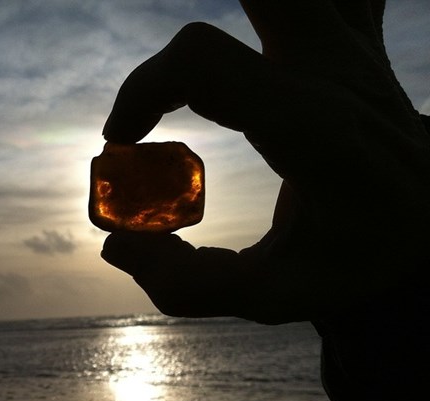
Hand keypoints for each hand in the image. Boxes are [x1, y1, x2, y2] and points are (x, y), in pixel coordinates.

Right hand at [100, 0, 429, 323]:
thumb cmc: (357, 257)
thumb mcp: (273, 297)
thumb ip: (189, 285)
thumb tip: (117, 245)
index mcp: (311, 128)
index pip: (202, 62)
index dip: (141, 90)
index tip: (124, 142)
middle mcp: (334, 72)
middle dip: (186, 37)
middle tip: (162, 92)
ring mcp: (352, 47)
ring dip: (241, 3)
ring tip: (201, 71)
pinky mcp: (358, 41)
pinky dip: (293, 1)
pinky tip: (264, 29)